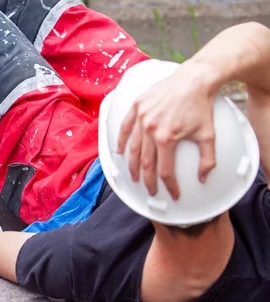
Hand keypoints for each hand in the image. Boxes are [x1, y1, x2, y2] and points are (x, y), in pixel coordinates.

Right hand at [116, 62, 217, 199]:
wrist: (194, 79)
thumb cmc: (201, 106)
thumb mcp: (208, 135)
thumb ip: (207, 159)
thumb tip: (203, 178)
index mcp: (167, 138)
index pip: (165, 170)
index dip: (169, 186)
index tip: (173, 194)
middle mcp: (150, 129)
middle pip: (145, 163)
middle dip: (147, 180)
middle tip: (150, 191)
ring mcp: (141, 117)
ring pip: (133, 148)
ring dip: (132, 166)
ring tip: (134, 177)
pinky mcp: (137, 106)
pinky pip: (125, 127)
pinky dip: (121, 141)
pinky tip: (120, 152)